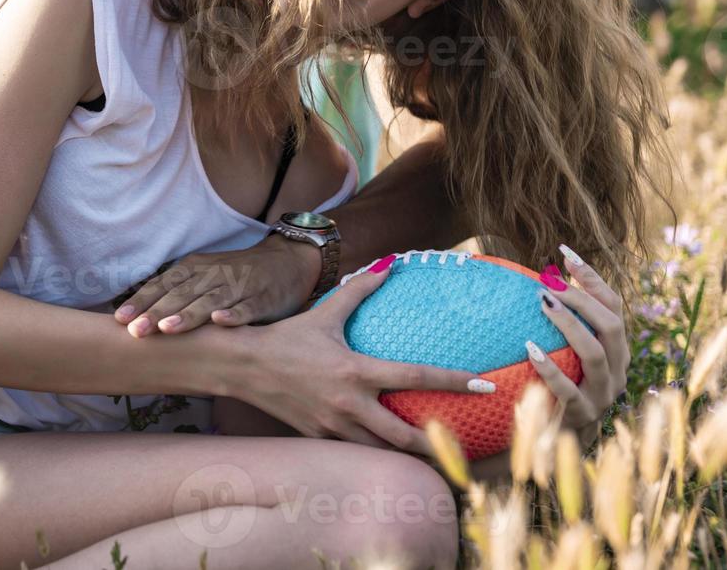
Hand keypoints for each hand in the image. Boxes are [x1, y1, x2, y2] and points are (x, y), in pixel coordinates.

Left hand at [113, 235, 319, 336]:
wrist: (285, 262)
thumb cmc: (235, 275)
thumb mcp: (202, 277)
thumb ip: (175, 293)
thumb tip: (137, 316)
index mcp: (194, 269)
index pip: (162, 285)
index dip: (141, 302)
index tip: (120, 320)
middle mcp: (212, 275)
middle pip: (181, 294)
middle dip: (156, 312)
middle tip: (136, 331)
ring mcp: (238, 286)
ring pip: (210, 301)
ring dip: (188, 315)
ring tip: (168, 328)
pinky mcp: (262, 298)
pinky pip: (247, 307)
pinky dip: (234, 315)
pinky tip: (221, 322)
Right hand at [227, 254, 495, 455]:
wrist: (242, 366)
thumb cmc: (286, 338)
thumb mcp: (323, 313)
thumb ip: (358, 291)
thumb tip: (388, 266)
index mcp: (355, 371)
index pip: (415, 377)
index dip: (453, 381)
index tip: (484, 385)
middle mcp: (348, 404)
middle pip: (403, 436)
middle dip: (436, 447)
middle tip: (462, 451)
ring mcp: (333, 426)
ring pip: (379, 452)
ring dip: (406, 457)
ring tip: (433, 461)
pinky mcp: (319, 437)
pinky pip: (355, 450)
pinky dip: (376, 454)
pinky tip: (389, 456)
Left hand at [528, 245, 629, 442]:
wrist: (554, 442)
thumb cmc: (552, 385)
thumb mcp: (558, 351)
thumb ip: (552, 321)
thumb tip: (524, 276)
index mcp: (615, 350)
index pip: (613, 306)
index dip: (593, 279)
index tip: (565, 254)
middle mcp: (617, 370)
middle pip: (613, 326)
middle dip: (584, 298)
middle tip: (550, 282)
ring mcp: (603, 394)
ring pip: (596, 353)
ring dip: (571, 325)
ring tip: (543, 302)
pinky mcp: (582, 416)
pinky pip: (569, 391)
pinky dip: (550, 369)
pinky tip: (529, 349)